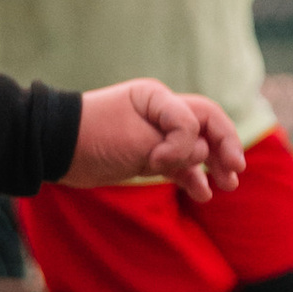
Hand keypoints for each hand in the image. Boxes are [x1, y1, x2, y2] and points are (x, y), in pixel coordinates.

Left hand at [68, 79, 245, 203]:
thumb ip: (173, 146)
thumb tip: (201, 155)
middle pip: (207, 126)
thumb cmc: (94, 136)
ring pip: (196, 147)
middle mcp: (161, 112)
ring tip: (229, 185)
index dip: (188, 143)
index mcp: (158, 98)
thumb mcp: (136, 140)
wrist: (56, 147)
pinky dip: (192, 177)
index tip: (159, 162)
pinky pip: (179, 164)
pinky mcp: (147, 155)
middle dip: (225, 147)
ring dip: (214, 165)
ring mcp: (155, 134)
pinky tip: (203, 193)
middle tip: (236, 171)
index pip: (197, 117)